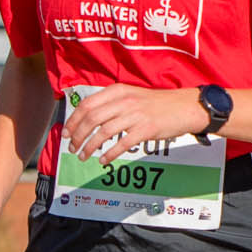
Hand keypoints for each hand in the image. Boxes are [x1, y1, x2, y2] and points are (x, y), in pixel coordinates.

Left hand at [62, 85, 209, 160]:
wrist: (184, 107)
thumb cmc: (158, 104)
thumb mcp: (132, 95)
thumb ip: (112, 103)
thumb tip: (89, 118)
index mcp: (118, 91)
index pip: (87, 105)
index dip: (73, 121)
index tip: (66, 133)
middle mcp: (124, 101)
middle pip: (91, 119)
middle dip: (78, 136)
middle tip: (73, 147)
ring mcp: (135, 115)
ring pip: (103, 132)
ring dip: (90, 147)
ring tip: (84, 156)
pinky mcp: (146, 129)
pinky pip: (122, 144)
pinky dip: (109, 154)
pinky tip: (104, 160)